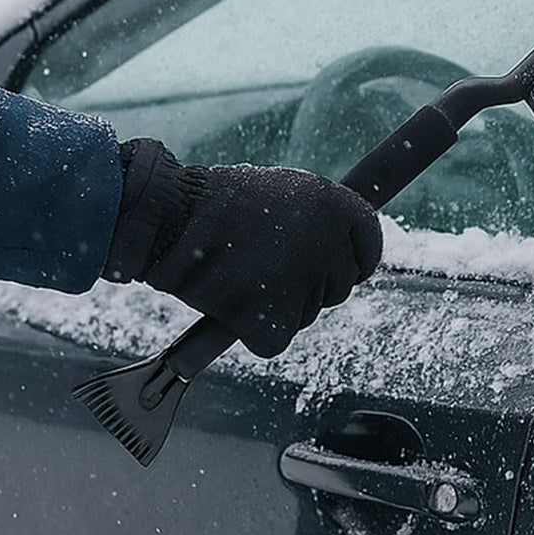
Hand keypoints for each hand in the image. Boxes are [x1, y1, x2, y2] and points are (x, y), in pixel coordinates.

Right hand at [106, 140, 382, 356]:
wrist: (165, 212)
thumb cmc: (217, 203)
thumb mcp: (281, 194)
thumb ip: (316, 223)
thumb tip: (344, 260)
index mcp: (336, 203)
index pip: (368, 246)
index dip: (353, 260)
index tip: (339, 266)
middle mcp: (328, 240)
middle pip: (337, 288)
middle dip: (306, 286)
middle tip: (264, 267)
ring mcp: (301, 280)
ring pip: (304, 315)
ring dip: (275, 305)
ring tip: (237, 271)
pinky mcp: (271, 317)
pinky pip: (274, 340)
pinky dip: (251, 331)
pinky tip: (229, 301)